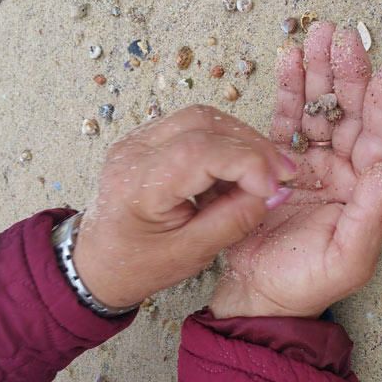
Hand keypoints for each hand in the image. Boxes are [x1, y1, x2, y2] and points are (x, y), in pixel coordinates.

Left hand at [72, 106, 297, 308]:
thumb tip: (276, 193)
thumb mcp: (192, 254)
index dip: (247, 163)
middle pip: (204, 122)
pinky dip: (226, 141)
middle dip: (252, 145)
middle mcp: (134, 151)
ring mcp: (138, 139)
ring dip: (242, 139)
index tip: (276, 186)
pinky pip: (195, 125)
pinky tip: (239, 168)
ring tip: (265, 170)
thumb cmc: (140, 264)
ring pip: (202, 117)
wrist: (98, 261)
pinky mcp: (148, 137)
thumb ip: (235, 220)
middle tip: (282, 173)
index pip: (200, 152)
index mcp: (137, 185)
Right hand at [210, 22, 381, 318]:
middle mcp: (343, 170)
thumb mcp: (348, 257)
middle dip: (348, 73)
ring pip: (319, 107)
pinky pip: (286, 117)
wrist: (259, 294)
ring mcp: (310, 162)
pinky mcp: (277, 160)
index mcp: (365, 190)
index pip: (380, 138)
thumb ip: (372, 213)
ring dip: (319, 71)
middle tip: (343, 38)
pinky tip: (289, 59)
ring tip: (317, 35)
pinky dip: (288, 88)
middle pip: (350, 111)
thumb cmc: (307, 283)